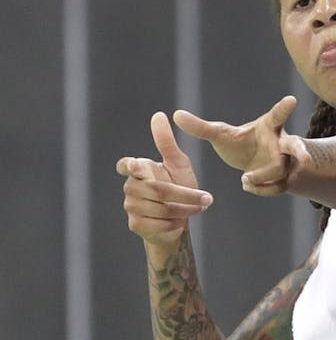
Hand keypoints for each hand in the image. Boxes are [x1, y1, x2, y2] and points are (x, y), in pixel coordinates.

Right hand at [117, 112, 212, 246]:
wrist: (180, 219)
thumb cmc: (179, 185)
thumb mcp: (177, 163)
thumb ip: (166, 142)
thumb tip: (158, 115)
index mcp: (138, 170)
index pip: (125, 165)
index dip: (129, 166)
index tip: (135, 166)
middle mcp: (130, 187)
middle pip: (158, 190)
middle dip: (186, 194)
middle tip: (207, 198)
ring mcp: (130, 207)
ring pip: (161, 208)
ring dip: (185, 209)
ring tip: (196, 208)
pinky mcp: (135, 224)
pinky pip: (159, 224)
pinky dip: (176, 223)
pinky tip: (180, 221)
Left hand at [174, 95, 300, 195]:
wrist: (252, 165)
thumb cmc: (239, 144)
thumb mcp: (219, 135)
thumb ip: (200, 127)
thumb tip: (175, 114)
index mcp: (267, 127)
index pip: (277, 115)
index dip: (284, 108)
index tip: (291, 100)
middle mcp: (281, 143)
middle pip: (295, 146)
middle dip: (301, 152)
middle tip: (305, 159)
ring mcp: (286, 161)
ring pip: (281, 171)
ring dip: (263, 177)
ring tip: (244, 180)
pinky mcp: (285, 178)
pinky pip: (278, 186)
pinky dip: (262, 189)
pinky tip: (248, 186)